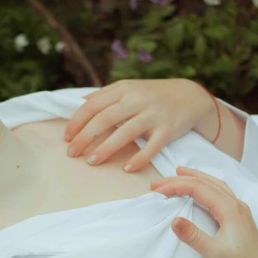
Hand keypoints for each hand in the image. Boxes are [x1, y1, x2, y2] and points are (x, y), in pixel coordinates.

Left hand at [64, 78, 214, 171]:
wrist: (191, 96)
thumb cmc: (152, 95)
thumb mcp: (129, 88)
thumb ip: (106, 95)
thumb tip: (80, 104)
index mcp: (124, 89)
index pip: (93, 105)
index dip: (77, 121)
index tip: (66, 137)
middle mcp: (138, 100)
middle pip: (105, 119)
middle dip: (85, 137)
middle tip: (72, 153)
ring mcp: (154, 115)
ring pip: (126, 132)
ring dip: (106, 148)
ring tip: (91, 162)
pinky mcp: (168, 130)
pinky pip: (152, 147)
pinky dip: (139, 159)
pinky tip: (126, 169)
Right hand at [150, 167, 257, 257]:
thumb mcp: (212, 253)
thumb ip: (192, 236)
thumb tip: (174, 220)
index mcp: (230, 209)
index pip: (198, 188)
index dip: (175, 187)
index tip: (156, 192)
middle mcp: (237, 205)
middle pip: (206, 183)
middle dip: (181, 179)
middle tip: (158, 182)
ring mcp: (240, 211)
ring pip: (216, 185)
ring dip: (196, 178)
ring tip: (179, 174)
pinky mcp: (240, 218)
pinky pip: (221, 193)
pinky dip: (206, 186)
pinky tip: (202, 190)